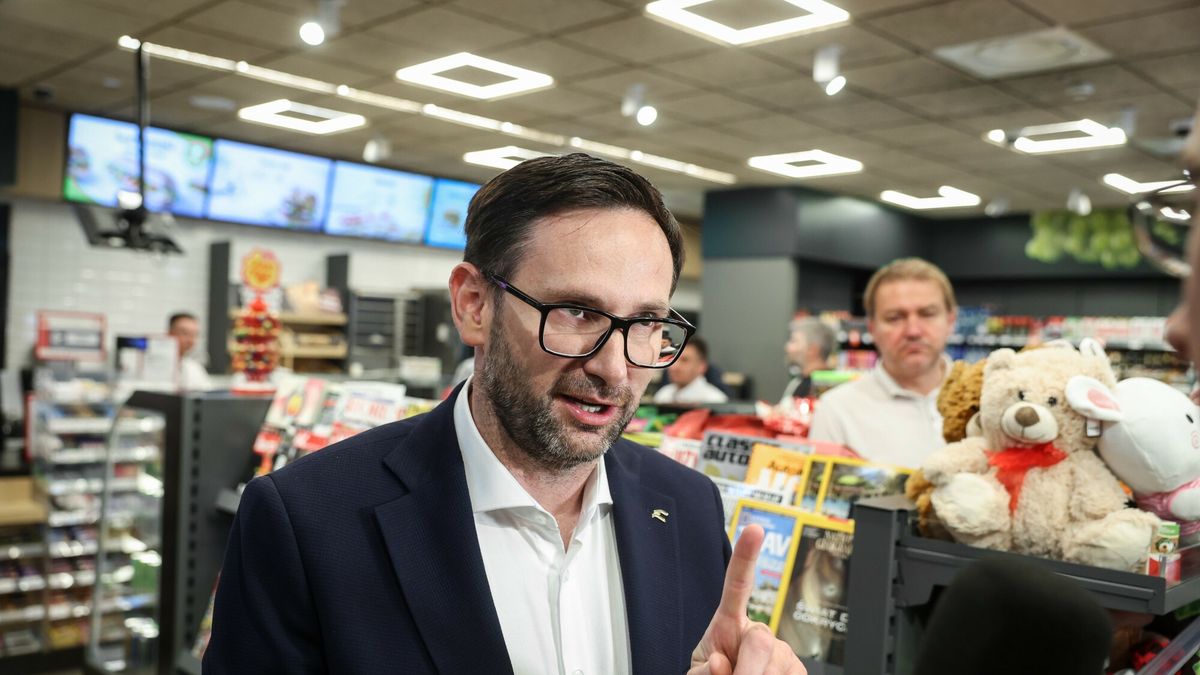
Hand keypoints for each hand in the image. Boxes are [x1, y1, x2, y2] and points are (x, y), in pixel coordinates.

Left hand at [689, 525, 806, 674]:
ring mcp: (782, 651)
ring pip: (775, 664)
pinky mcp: (799, 670)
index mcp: (730, 623)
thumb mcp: (700, 674)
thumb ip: (705, 669)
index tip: (754, 528)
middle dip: (746, 669)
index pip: (738, 584)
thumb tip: (721, 662)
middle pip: (761, 639)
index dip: (746, 556)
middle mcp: (759, 632)